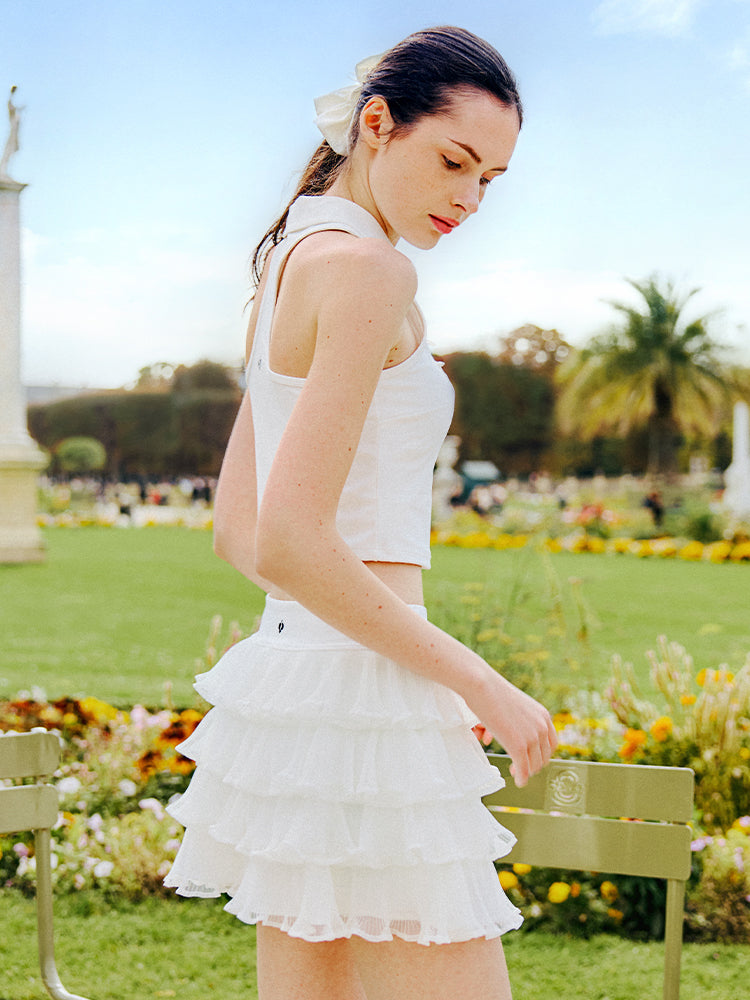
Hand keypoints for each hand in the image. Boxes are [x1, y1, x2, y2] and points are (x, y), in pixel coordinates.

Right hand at [467, 670, 557, 787]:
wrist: (482, 685)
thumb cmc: (491, 691)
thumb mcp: (514, 705)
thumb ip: (521, 719)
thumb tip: (514, 732)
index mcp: (543, 716)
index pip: (551, 744)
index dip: (542, 754)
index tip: (531, 757)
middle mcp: (541, 727)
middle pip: (544, 757)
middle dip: (532, 764)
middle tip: (519, 765)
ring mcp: (531, 737)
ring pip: (534, 766)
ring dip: (525, 771)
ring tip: (515, 770)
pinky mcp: (518, 746)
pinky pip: (523, 769)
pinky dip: (521, 779)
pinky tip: (517, 781)